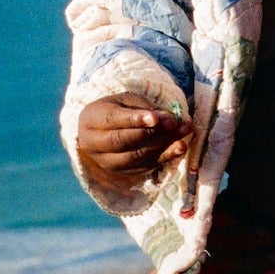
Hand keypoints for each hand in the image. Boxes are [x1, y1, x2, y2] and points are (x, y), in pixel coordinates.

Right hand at [76, 94, 190, 184]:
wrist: (102, 133)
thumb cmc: (116, 110)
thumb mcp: (125, 101)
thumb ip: (143, 108)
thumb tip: (168, 119)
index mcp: (91, 120)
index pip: (112, 120)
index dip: (135, 119)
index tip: (157, 117)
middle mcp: (94, 144)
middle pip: (123, 141)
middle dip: (151, 132)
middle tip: (173, 123)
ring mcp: (107, 162)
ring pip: (135, 156)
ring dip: (162, 144)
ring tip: (183, 131)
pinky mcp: (123, 173)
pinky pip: (145, 166)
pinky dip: (164, 157)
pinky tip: (180, 147)